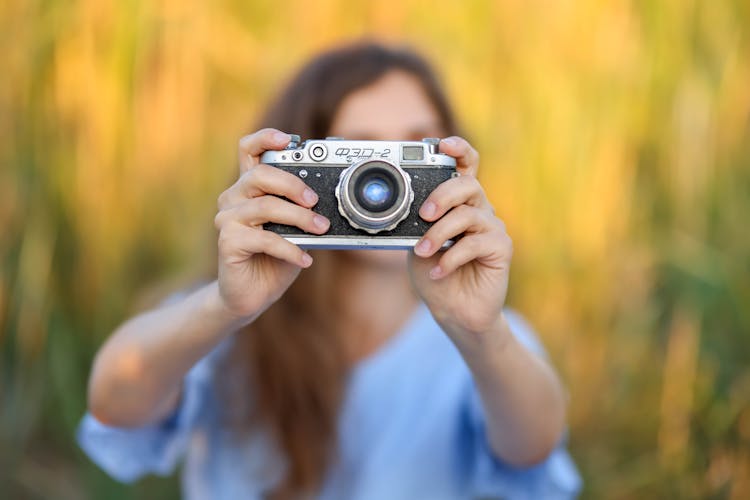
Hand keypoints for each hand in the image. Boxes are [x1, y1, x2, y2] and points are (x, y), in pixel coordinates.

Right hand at [213, 129, 329, 320]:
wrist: (251, 295)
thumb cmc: (274, 259)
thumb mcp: (294, 229)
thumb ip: (302, 210)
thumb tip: (328, 199)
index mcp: (249, 187)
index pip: (249, 150)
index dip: (266, 138)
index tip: (289, 140)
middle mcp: (233, 198)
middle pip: (260, 175)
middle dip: (293, 185)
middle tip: (315, 201)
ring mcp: (227, 219)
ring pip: (266, 206)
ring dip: (299, 219)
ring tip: (320, 230)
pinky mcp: (227, 241)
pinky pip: (264, 239)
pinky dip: (290, 249)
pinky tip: (304, 259)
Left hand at [408, 136, 512, 339]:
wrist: (455, 311)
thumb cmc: (435, 274)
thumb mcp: (416, 244)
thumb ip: (414, 224)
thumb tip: (404, 209)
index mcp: (459, 202)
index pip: (465, 166)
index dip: (459, 150)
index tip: (442, 143)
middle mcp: (479, 209)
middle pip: (468, 184)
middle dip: (443, 194)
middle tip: (425, 213)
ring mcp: (492, 228)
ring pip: (469, 215)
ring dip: (440, 233)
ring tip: (423, 251)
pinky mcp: (501, 249)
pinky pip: (476, 243)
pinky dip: (451, 257)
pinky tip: (439, 271)